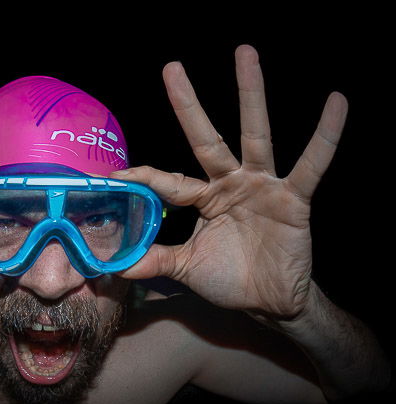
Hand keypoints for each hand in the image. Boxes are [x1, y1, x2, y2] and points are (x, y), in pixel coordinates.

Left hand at [115, 45, 347, 318]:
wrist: (271, 302)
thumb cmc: (229, 280)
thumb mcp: (186, 269)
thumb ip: (154, 261)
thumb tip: (114, 265)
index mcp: (203, 198)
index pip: (168, 181)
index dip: (144, 177)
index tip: (118, 174)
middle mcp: (229, 184)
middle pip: (205, 138)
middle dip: (188, 105)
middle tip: (172, 67)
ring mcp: (261, 186)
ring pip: (255, 135)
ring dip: (250, 94)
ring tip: (244, 52)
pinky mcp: (293, 197)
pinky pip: (311, 164)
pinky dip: (325, 135)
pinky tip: (337, 101)